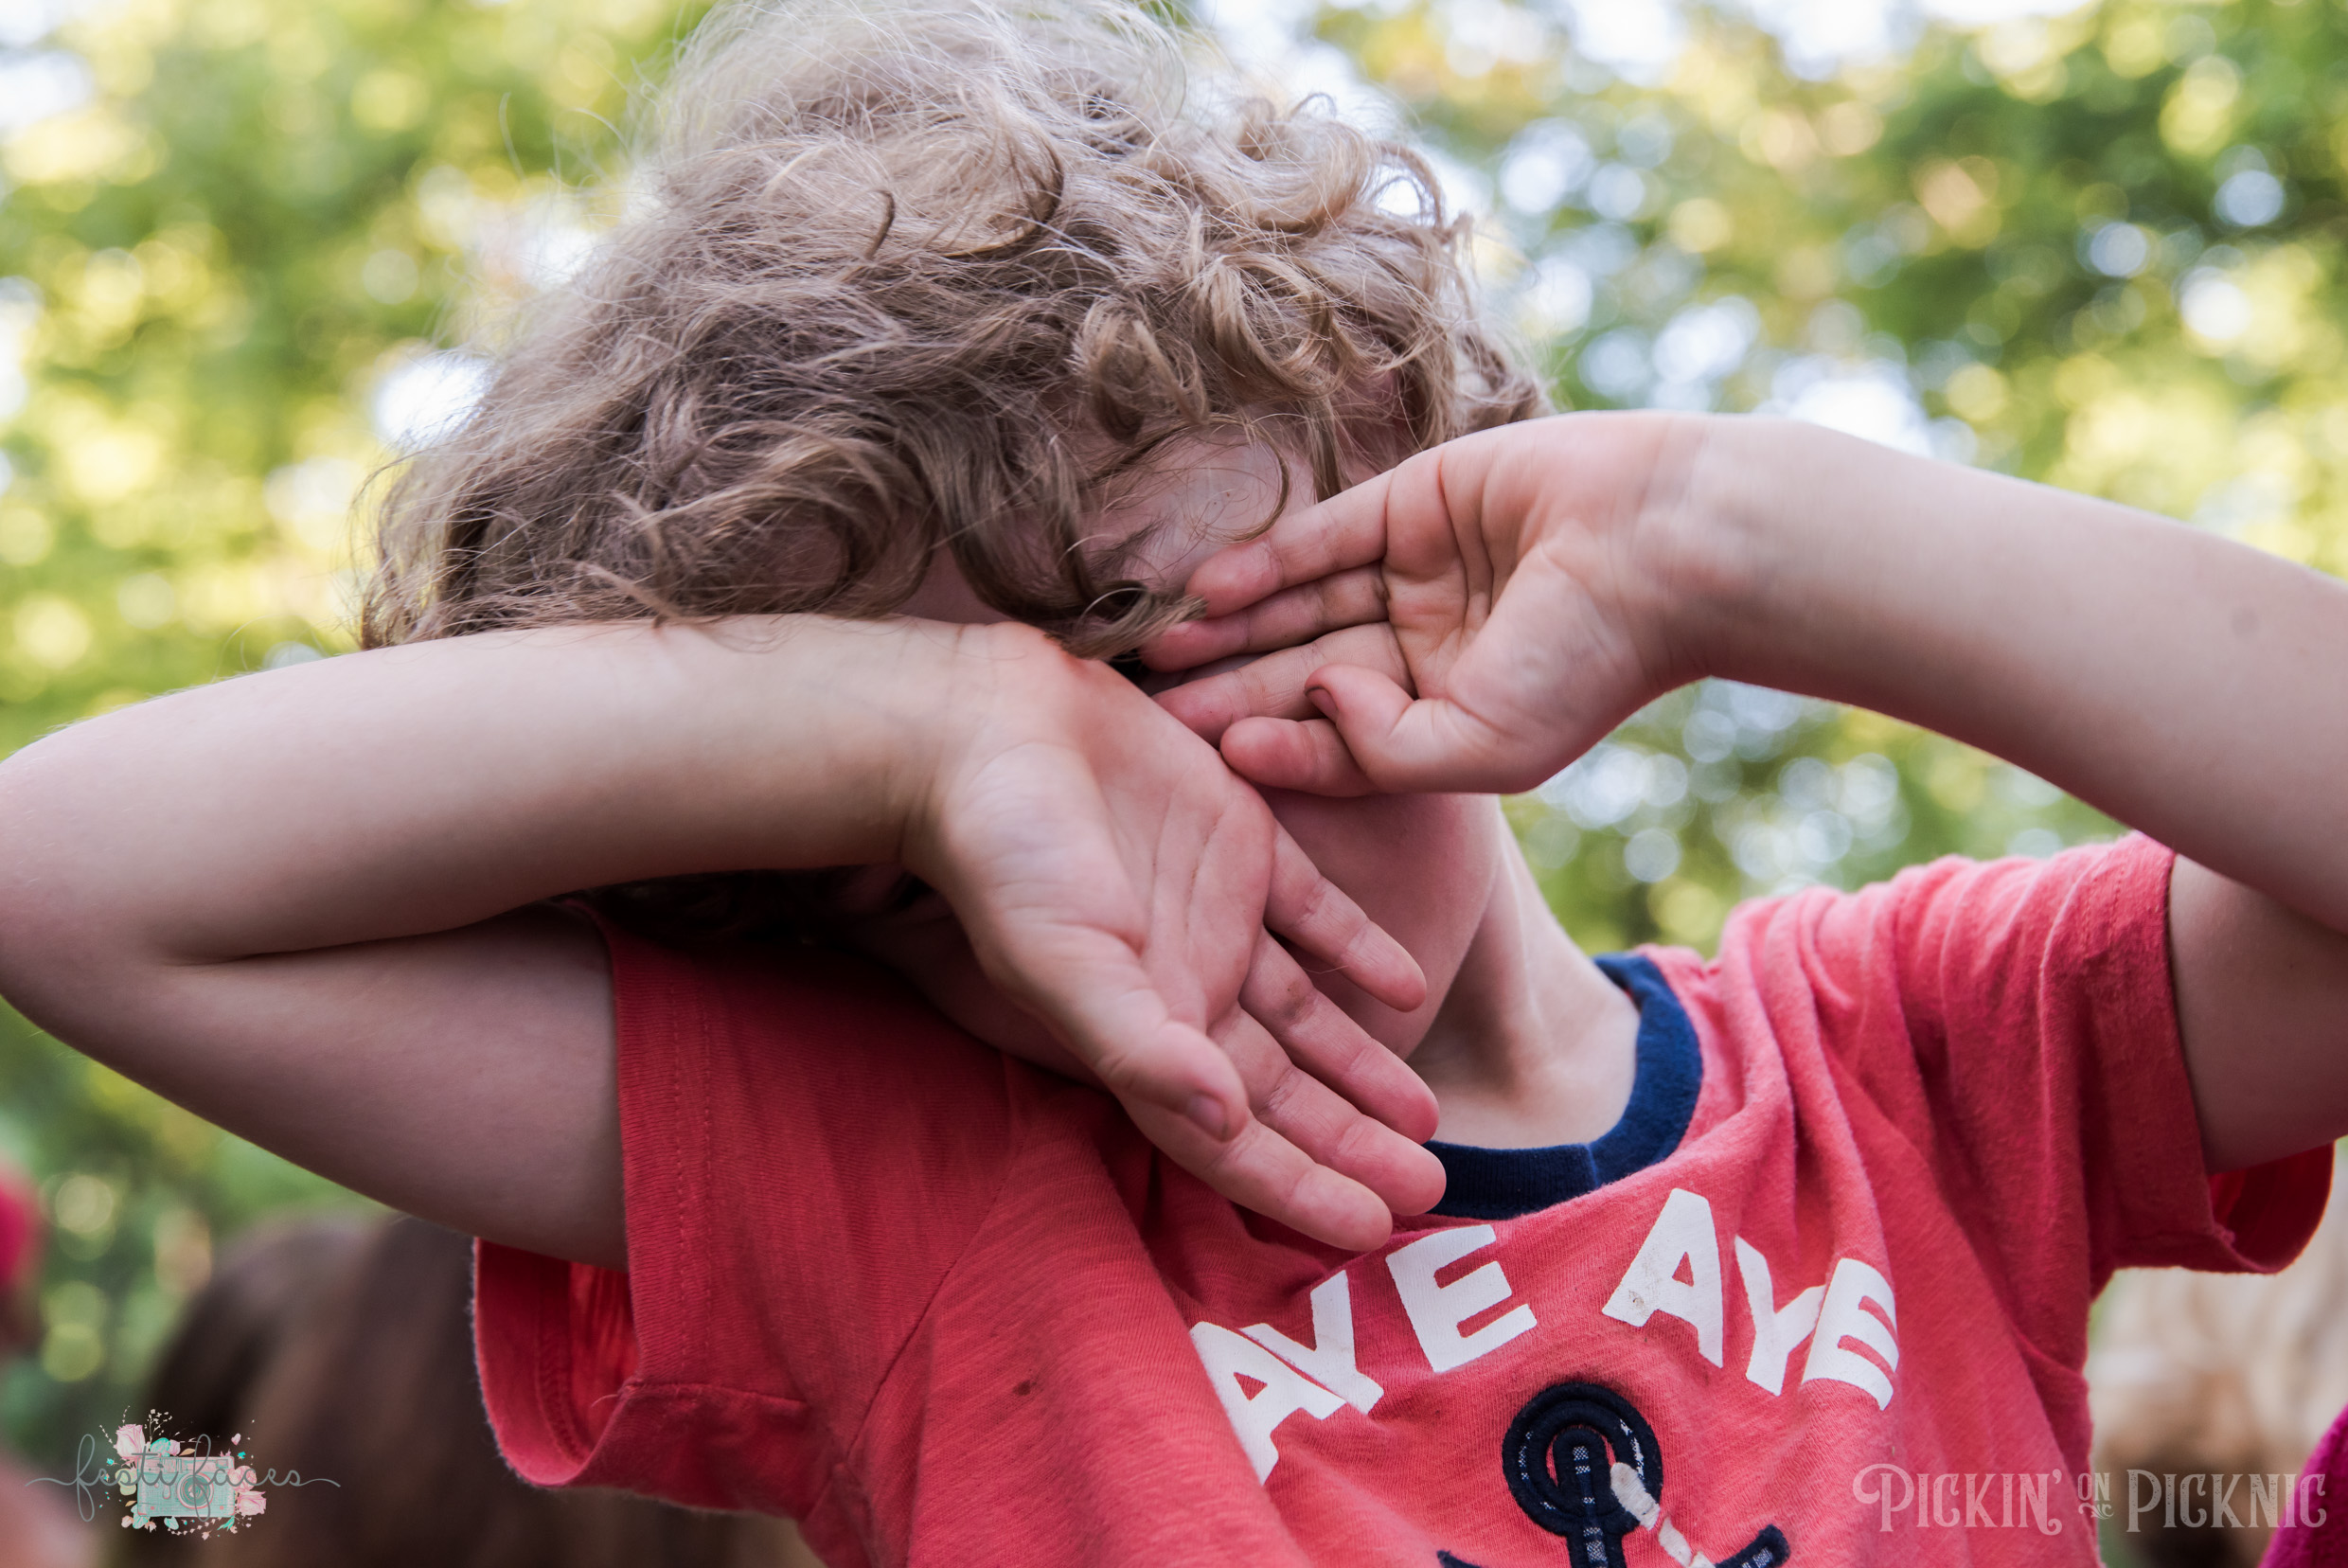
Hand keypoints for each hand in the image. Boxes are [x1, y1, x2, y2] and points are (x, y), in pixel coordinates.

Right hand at [892, 622, 1441, 1249]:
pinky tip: (1410, 988)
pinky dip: (1363, 951)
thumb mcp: (1068, 961)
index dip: (1296, 1185)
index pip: (1230, 1136)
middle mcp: (1184, 985)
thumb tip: (1224, 1125)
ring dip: (1366, 1066)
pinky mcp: (1241, 843)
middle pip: (1282, 1090)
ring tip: (1429, 1119)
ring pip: (1309, 1016)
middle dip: (1350, 1144)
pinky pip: (1318, 915)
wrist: (993, 724)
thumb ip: (1142, 1048)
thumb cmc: (1008, 854)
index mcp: (1142, 1029)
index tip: (1373, 1229)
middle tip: (1430, 1191)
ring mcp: (1217, 915)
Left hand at [1144, 413, 1711, 796]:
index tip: (1203, 759)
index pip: (1336, 739)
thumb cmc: (1589, 664)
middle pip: (1302, 671)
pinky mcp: (1411, 502)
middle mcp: (1423, 646)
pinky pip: (1321, 537)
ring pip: (1301, 605)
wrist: (1664, 548)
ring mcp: (1416, 572)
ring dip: (1229, 626)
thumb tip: (1308, 705)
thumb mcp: (1483, 748)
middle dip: (1227, 689)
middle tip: (1144, 710)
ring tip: (1154, 647)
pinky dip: (1265, 559)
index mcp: (1445, 714)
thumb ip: (1382, 751)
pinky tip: (1205, 585)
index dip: (1270, 747)